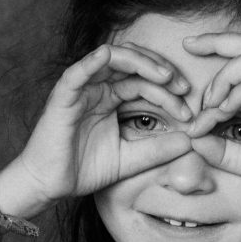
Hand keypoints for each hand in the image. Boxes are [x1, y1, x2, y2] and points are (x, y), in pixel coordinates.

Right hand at [1, 42, 196, 210]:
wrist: (50, 184)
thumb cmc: (84, 170)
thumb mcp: (130, 160)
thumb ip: (157, 150)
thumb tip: (190, 142)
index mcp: (112, 98)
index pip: (146, 83)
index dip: (169, 93)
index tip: (189, 112)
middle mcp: (98, 87)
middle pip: (134, 65)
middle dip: (161, 71)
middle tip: (183, 87)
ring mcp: (82, 87)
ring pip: (113, 58)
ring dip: (141, 62)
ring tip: (164, 76)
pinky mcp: (64, 93)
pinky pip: (79, 70)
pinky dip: (93, 61)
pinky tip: (109, 57)